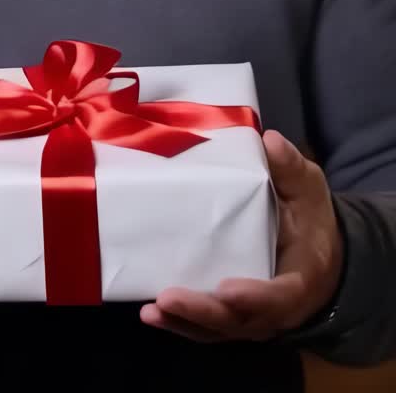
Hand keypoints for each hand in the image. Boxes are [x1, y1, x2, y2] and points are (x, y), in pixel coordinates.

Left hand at [141, 130, 343, 342]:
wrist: (319, 254)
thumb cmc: (309, 217)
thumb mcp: (308, 189)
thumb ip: (291, 169)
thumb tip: (268, 141)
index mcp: (299, 279)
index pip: (279, 296)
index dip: (255, 297)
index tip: (227, 290)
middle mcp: (274, 310)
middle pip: (239, 320)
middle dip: (203, 312)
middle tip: (169, 299)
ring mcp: (251, 318)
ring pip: (218, 330)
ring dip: (184, 323)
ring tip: (152, 311)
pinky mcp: (231, 317)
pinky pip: (207, 328)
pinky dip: (181, 324)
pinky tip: (153, 314)